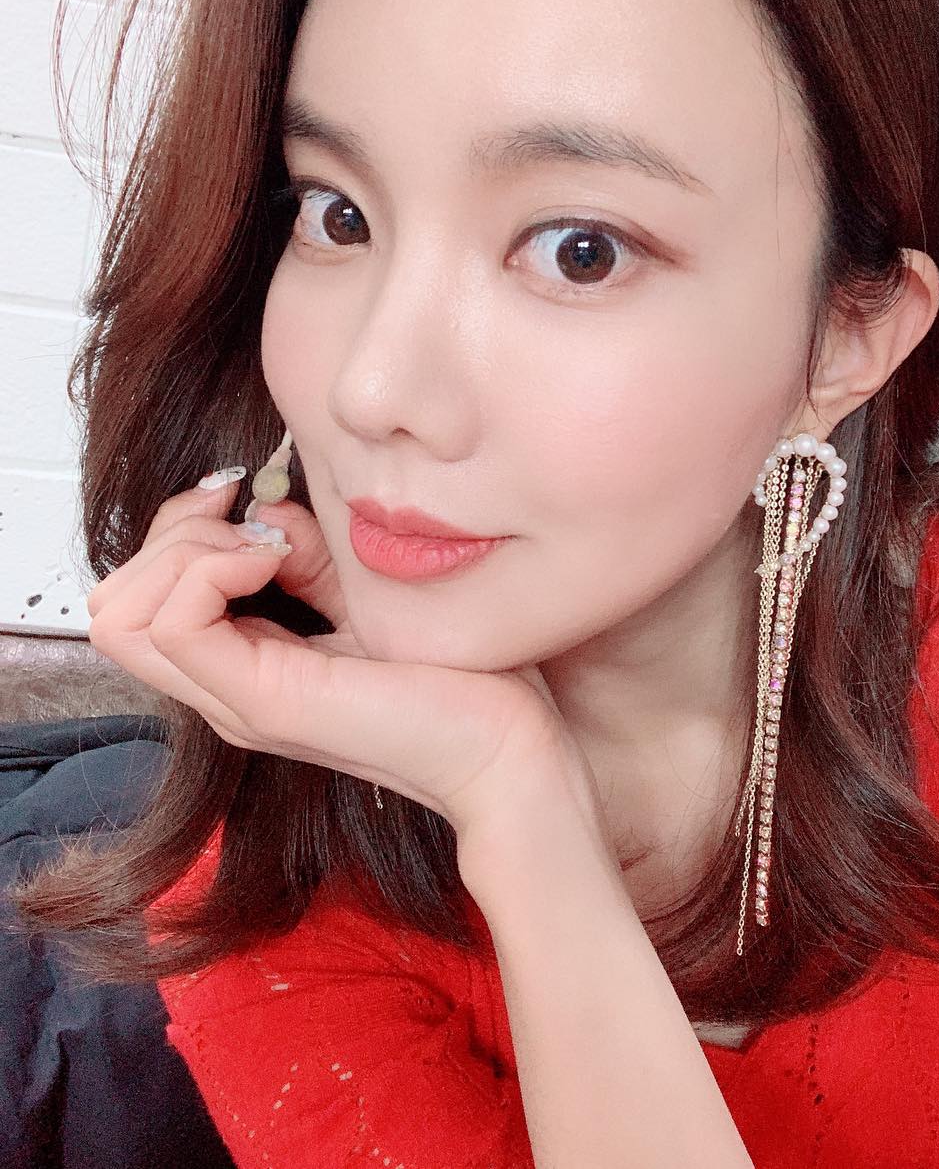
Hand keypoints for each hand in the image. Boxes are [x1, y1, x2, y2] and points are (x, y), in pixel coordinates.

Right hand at [85, 477, 604, 853]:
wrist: (509, 752)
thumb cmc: (458, 682)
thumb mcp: (362, 594)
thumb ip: (307, 557)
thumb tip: (268, 512)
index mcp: (247, 666)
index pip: (142, 595)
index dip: (179, 530)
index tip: (250, 501)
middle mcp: (226, 689)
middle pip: (114, 602)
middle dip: (171, 533)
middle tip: (253, 523)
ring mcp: (238, 699)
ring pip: (122, 611)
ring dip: (186, 548)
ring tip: (267, 544)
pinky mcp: (265, 700)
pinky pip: (175, 620)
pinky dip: (212, 564)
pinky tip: (277, 556)